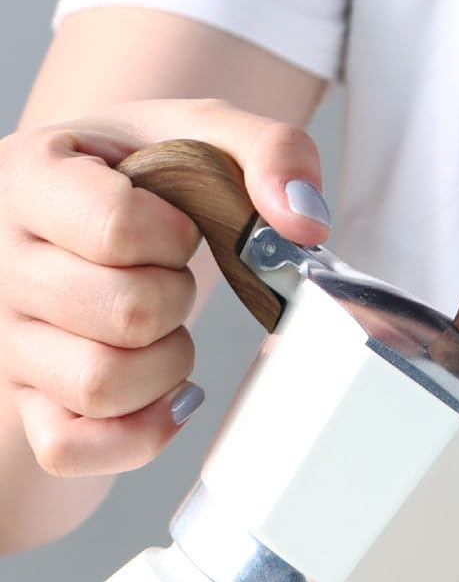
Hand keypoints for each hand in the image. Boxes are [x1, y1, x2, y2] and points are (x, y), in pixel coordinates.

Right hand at [0, 98, 330, 477]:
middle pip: (122, 313)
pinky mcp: (27, 400)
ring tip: (161, 330)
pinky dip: (135, 434)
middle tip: (168, 280)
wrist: (88, 212)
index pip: (115, 228)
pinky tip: (165, 397)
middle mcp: (0, 261)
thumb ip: (268, 151)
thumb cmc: (142, 181)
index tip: (174, 227)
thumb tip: (304, 220)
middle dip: (176, 301)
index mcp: (27, 177)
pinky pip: (69, 446)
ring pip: (101, 384)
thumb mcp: (201, 136)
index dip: (173, 237)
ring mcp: (8, 339)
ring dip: (164, 365)